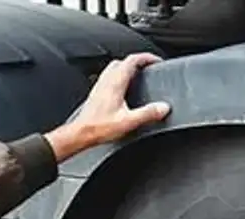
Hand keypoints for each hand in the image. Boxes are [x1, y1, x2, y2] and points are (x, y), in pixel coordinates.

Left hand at [45, 52, 170, 160]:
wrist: (80, 134)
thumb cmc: (99, 128)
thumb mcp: (128, 122)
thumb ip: (147, 113)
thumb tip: (163, 107)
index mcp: (115, 82)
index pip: (133, 59)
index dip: (147, 57)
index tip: (156, 61)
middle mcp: (106, 80)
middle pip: (123, 61)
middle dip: (138, 62)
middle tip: (148, 68)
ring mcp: (99, 85)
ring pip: (114, 68)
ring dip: (127, 68)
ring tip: (137, 77)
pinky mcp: (96, 93)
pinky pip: (109, 78)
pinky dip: (119, 78)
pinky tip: (122, 90)